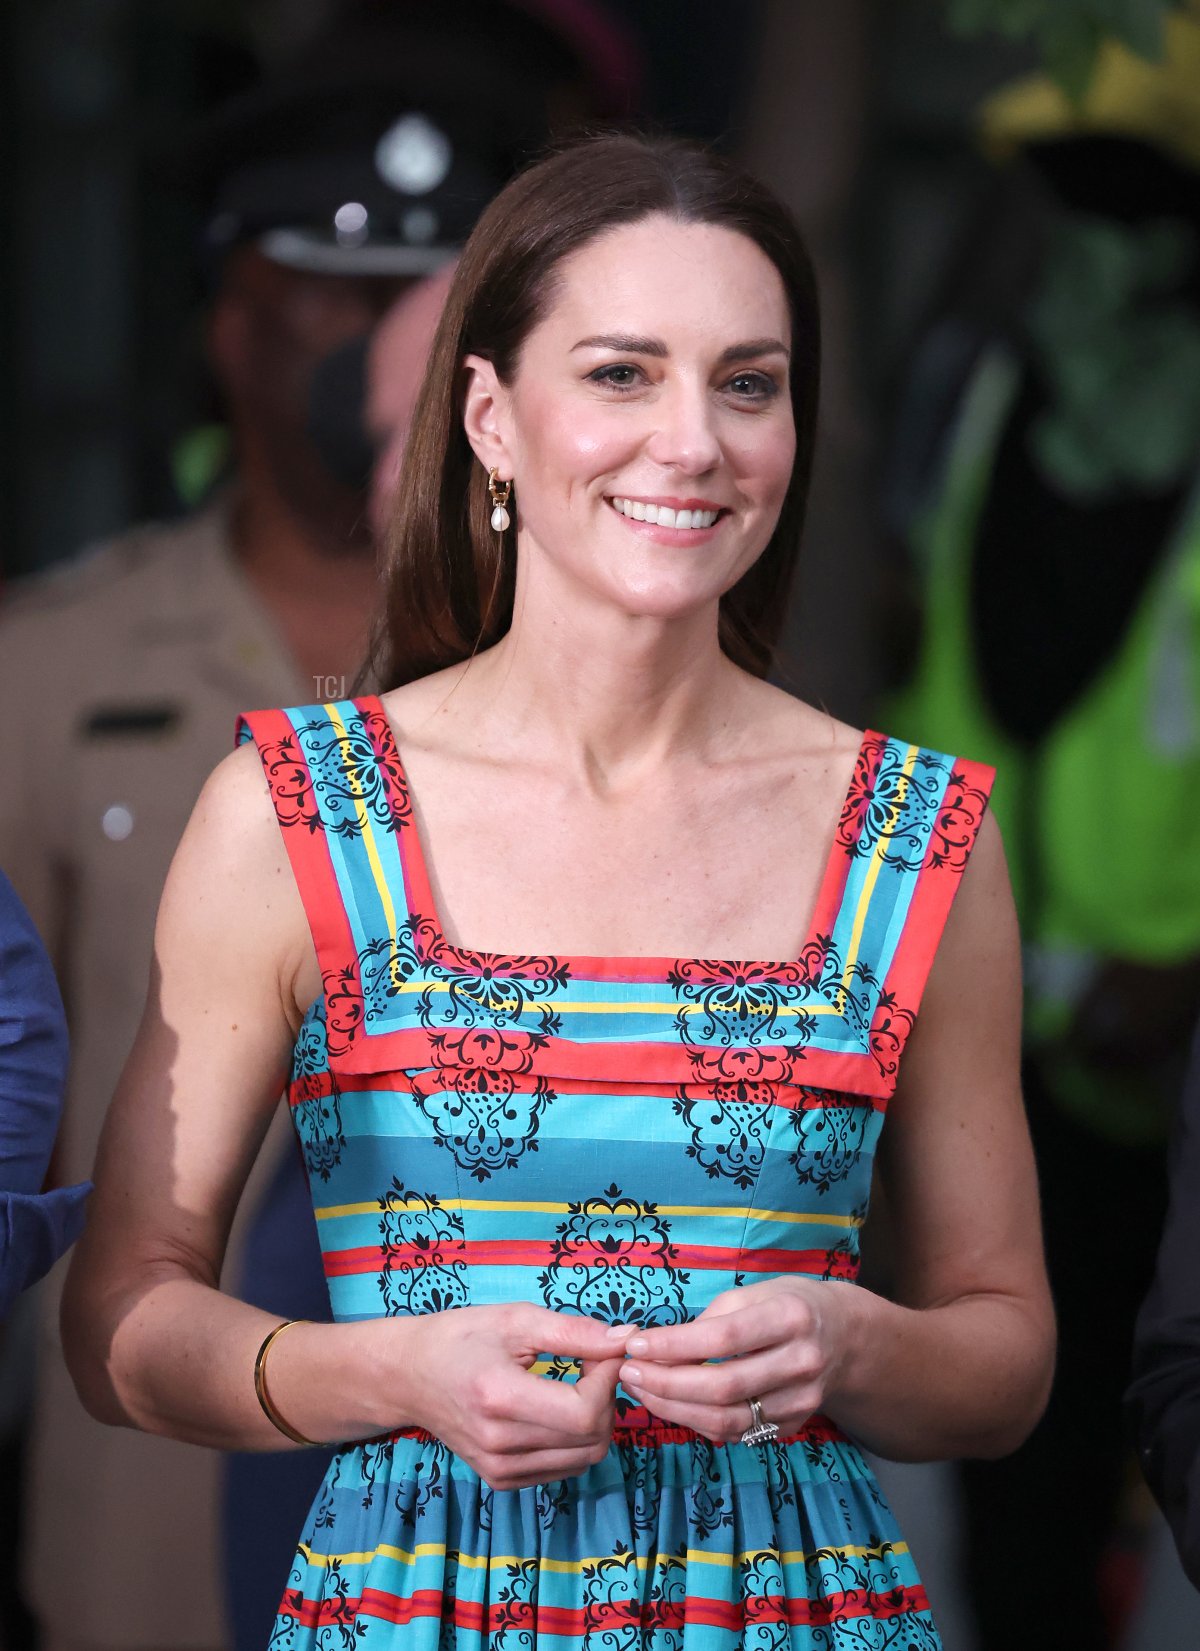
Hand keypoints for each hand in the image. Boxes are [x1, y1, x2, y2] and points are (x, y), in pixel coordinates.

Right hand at [394, 1303, 625, 1488]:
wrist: (409, 1376)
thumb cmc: (461, 1338)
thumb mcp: (516, 1319)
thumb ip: (575, 1333)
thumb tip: (626, 1341)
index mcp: (500, 1399)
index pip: (584, 1412)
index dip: (609, 1380)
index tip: (608, 1350)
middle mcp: (500, 1445)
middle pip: (592, 1439)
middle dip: (607, 1397)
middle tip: (594, 1363)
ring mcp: (500, 1470)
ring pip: (585, 1458)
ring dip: (596, 1420)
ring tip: (577, 1383)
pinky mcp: (502, 1481)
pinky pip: (564, 1468)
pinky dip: (576, 1440)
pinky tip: (560, 1408)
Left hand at [611, 1279, 859, 1443]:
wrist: (845, 1338)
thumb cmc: (788, 1305)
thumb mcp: (755, 1293)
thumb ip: (711, 1320)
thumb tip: (659, 1348)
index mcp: (791, 1318)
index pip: (723, 1339)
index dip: (674, 1345)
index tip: (635, 1346)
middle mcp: (802, 1363)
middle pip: (723, 1386)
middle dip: (666, 1383)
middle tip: (629, 1374)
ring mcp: (801, 1402)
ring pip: (727, 1420)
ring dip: (675, 1409)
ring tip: (642, 1391)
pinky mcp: (792, 1426)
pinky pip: (737, 1434)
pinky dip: (698, 1422)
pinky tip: (673, 1404)